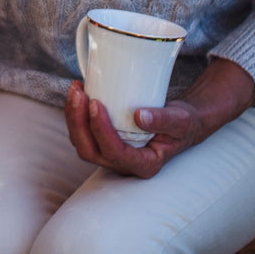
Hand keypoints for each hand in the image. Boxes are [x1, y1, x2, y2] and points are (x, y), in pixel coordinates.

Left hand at [63, 82, 208, 177]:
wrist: (179, 122)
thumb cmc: (182, 124)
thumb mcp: (180, 121)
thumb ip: (163, 120)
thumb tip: (139, 116)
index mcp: (144, 164)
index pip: (115, 152)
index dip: (101, 129)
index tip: (96, 102)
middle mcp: (124, 164)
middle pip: (90, 150)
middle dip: (78, 122)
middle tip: (79, 93)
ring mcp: (111, 155)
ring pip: (81, 142)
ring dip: (73, 116)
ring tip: (76, 89)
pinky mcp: (103, 143)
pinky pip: (82, 133)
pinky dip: (75, 114)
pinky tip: (79, 93)